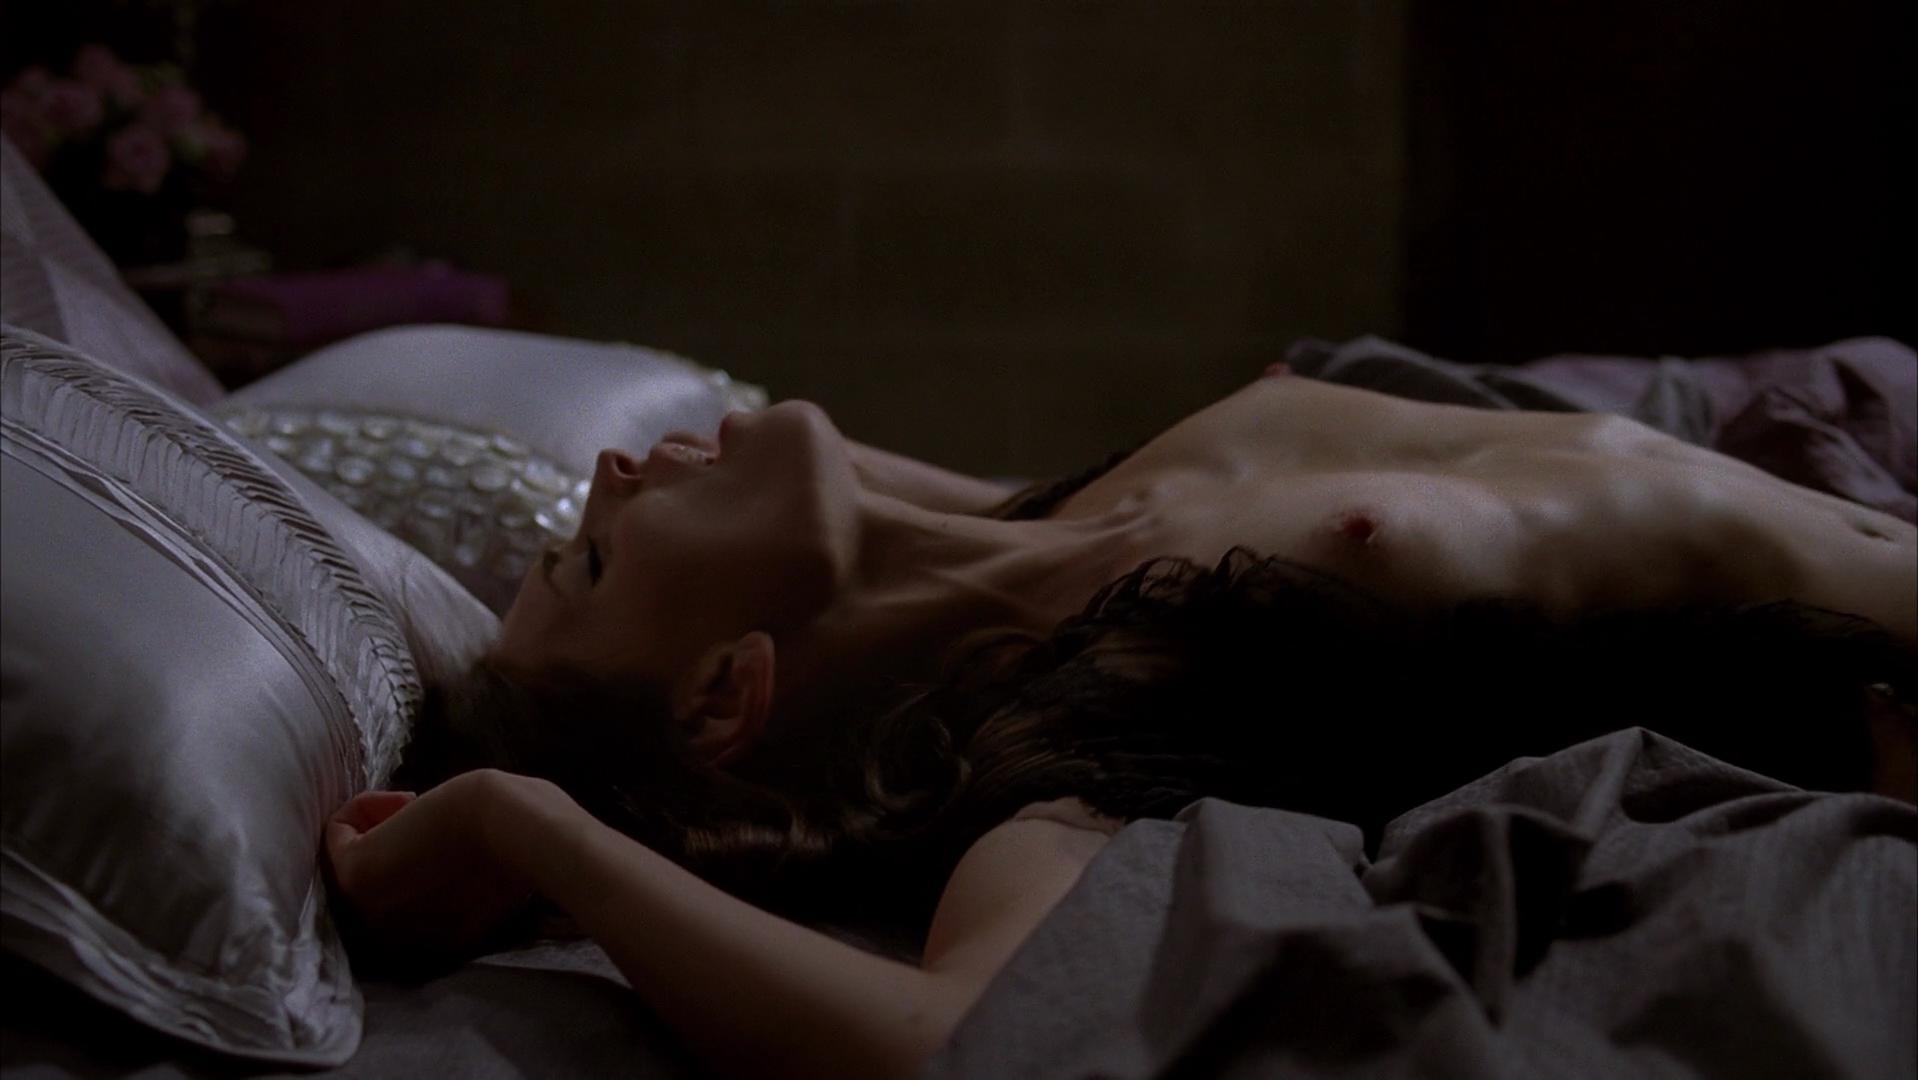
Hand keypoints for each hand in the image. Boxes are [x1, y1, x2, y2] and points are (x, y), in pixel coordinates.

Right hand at [323, 769, 550, 959]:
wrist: (514, 829)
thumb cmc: (516, 842)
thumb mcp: (486, 882)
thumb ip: (455, 893)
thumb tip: (439, 872)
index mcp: (430, 950)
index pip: (395, 910)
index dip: (411, 865)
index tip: (437, 839)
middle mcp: (392, 942)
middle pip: (368, 887)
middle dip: (389, 849)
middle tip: (419, 823)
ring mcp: (369, 916)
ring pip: (346, 861)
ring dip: (375, 829)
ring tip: (413, 809)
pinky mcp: (355, 878)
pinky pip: (335, 837)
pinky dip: (362, 807)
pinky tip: (404, 800)